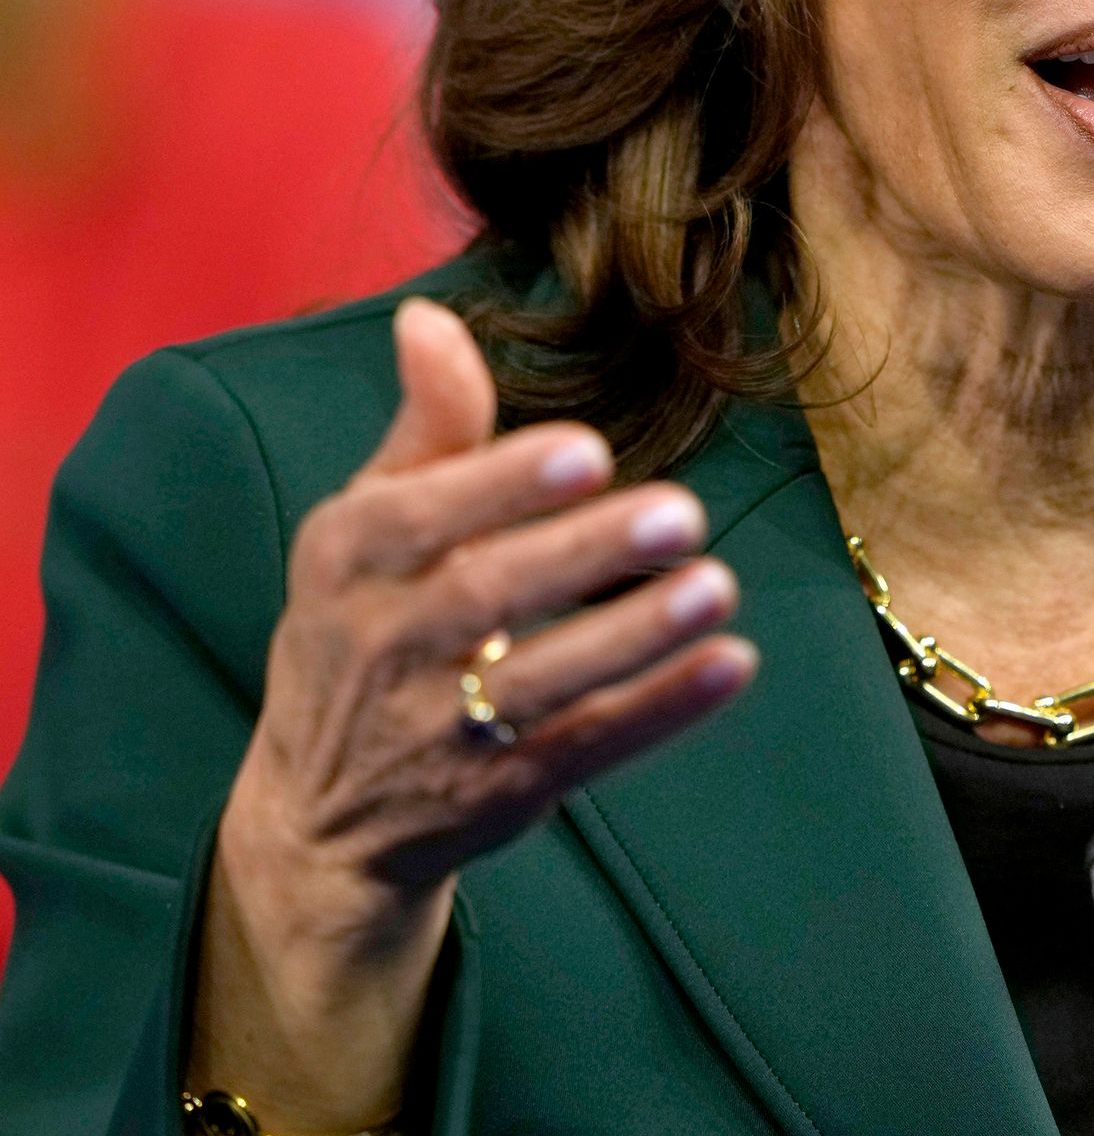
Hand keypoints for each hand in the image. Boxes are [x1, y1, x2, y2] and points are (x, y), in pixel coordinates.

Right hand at [197, 298, 756, 1133]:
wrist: (320, 817)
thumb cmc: (366, 629)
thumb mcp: (369, 529)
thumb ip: (426, 430)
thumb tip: (429, 318)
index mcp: (344, 562)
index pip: (409, 516)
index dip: (497, 484)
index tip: (588, 450)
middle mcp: (379, 646)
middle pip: (485, 596)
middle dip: (585, 554)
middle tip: (682, 512)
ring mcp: (437, 730)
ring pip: (539, 679)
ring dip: (634, 635)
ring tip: (716, 586)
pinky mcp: (498, 793)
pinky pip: (586, 747)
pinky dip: (660, 710)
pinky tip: (732, 666)